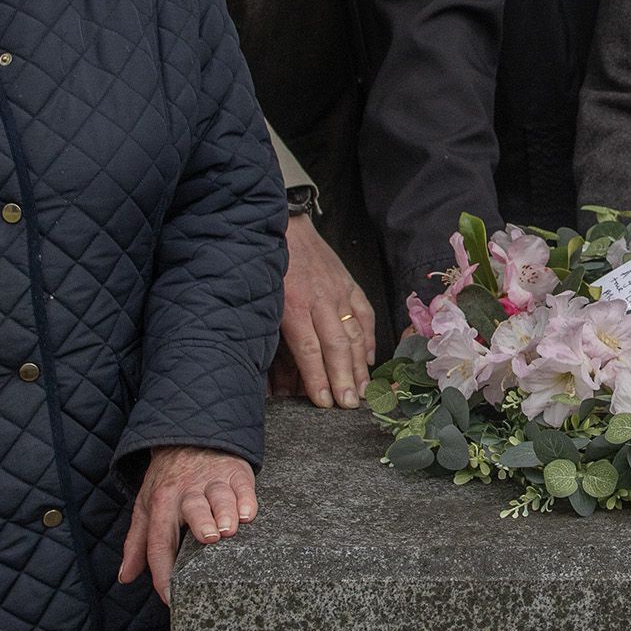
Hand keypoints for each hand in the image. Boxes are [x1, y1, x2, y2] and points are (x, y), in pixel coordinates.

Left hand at [120, 445, 258, 603]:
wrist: (188, 437)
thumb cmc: (167, 481)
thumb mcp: (146, 506)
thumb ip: (137, 542)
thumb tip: (125, 576)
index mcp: (161, 504)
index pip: (158, 541)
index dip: (162, 571)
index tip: (170, 597)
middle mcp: (186, 492)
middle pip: (192, 509)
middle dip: (201, 523)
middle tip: (209, 539)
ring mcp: (212, 481)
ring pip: (219, 497)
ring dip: (224, 512)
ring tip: (229, 528)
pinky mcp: (235, 472)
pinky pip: (242, 485)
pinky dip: (246, 499)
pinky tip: (248, 513)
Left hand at [270, 216, 374, 408]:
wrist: (284, 225)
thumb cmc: (267, 267)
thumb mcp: (260, 300)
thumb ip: (270, 337)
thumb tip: (274, 379)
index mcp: (294, 305)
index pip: (310, 350)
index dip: (318, 378)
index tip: (323, 403)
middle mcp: (321, 300)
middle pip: (336, 346)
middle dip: (344, 379)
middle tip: (350, 405)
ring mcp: (339, 291)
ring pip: (354, 333)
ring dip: (360, 365)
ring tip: (363, 390)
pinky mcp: (350, 284)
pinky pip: (365, 314)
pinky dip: (369, 338)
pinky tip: (369, 358)